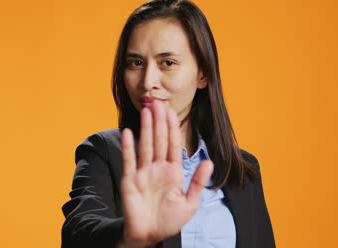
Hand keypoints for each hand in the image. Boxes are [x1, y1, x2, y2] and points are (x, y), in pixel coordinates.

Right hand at [119, 101, 213, 246]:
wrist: (149, 236)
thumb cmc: (169, 221)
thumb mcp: (189, 204)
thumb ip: (197, 182)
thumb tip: (209, 161)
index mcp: (173, 172)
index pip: (173, 145)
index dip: (173, 128)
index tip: (171, 112)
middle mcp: (158, 169)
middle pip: (159, 140)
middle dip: (159, 122)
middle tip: (158, 103)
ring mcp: (143, 173)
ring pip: (146, 146)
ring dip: (146, 129)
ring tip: (147, 111)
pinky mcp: (130, 180)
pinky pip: (129, 160)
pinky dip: (128, 146)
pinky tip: (128, 131)